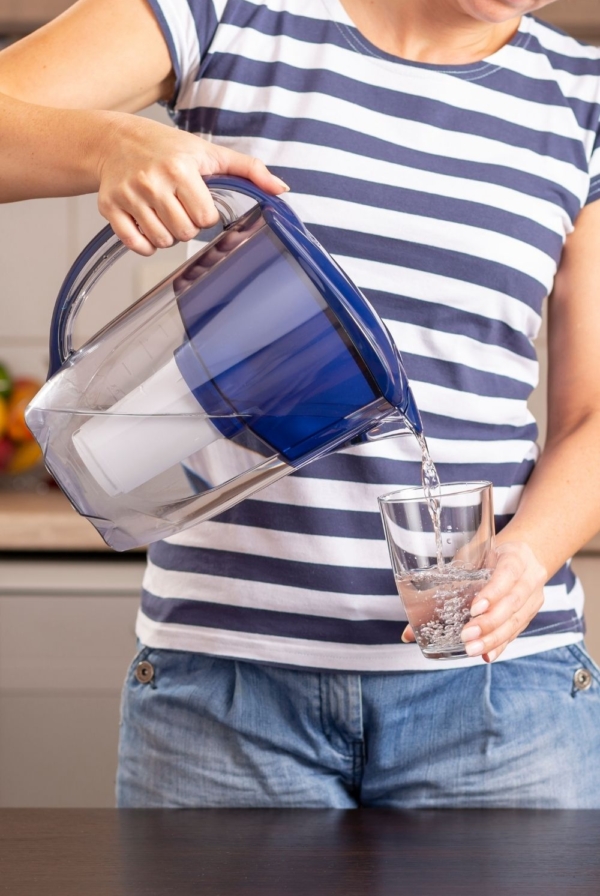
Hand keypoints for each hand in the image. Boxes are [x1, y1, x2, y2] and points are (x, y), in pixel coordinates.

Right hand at [96, 114, 288, 254]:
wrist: (115, 140)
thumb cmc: (167, 148)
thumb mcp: (210, 152)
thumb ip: (249, 169)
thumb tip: (281, 190)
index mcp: (180, 168)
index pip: (205, 218)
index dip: (206, 215)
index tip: (198, 202)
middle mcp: (152, 181)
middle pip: (184, 233)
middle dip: (187, 226)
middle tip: (181, 209)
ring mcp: (129, 196)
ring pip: (162, 241)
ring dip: (168, 235)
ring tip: (165, 215)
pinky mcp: (110, 208)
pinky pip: (136, 244)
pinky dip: (145, 244)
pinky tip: (148, 227)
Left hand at [401, 542, 546, 661]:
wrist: (525, 555)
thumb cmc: (489, 555)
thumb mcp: (470, 557)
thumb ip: (443, 585)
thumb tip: (409, 630)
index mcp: (516, 557)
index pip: (507, 574)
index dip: (492, 592)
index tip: (474, 608)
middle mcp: (529, 578)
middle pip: (513, 603)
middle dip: (489, 622)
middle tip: (466, 636)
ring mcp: (533, 598)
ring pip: (517, 621)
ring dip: (493, 638)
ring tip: (472, 649)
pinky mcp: (530, 614)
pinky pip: (517, 632)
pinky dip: (500, 645)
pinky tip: (487, 656)